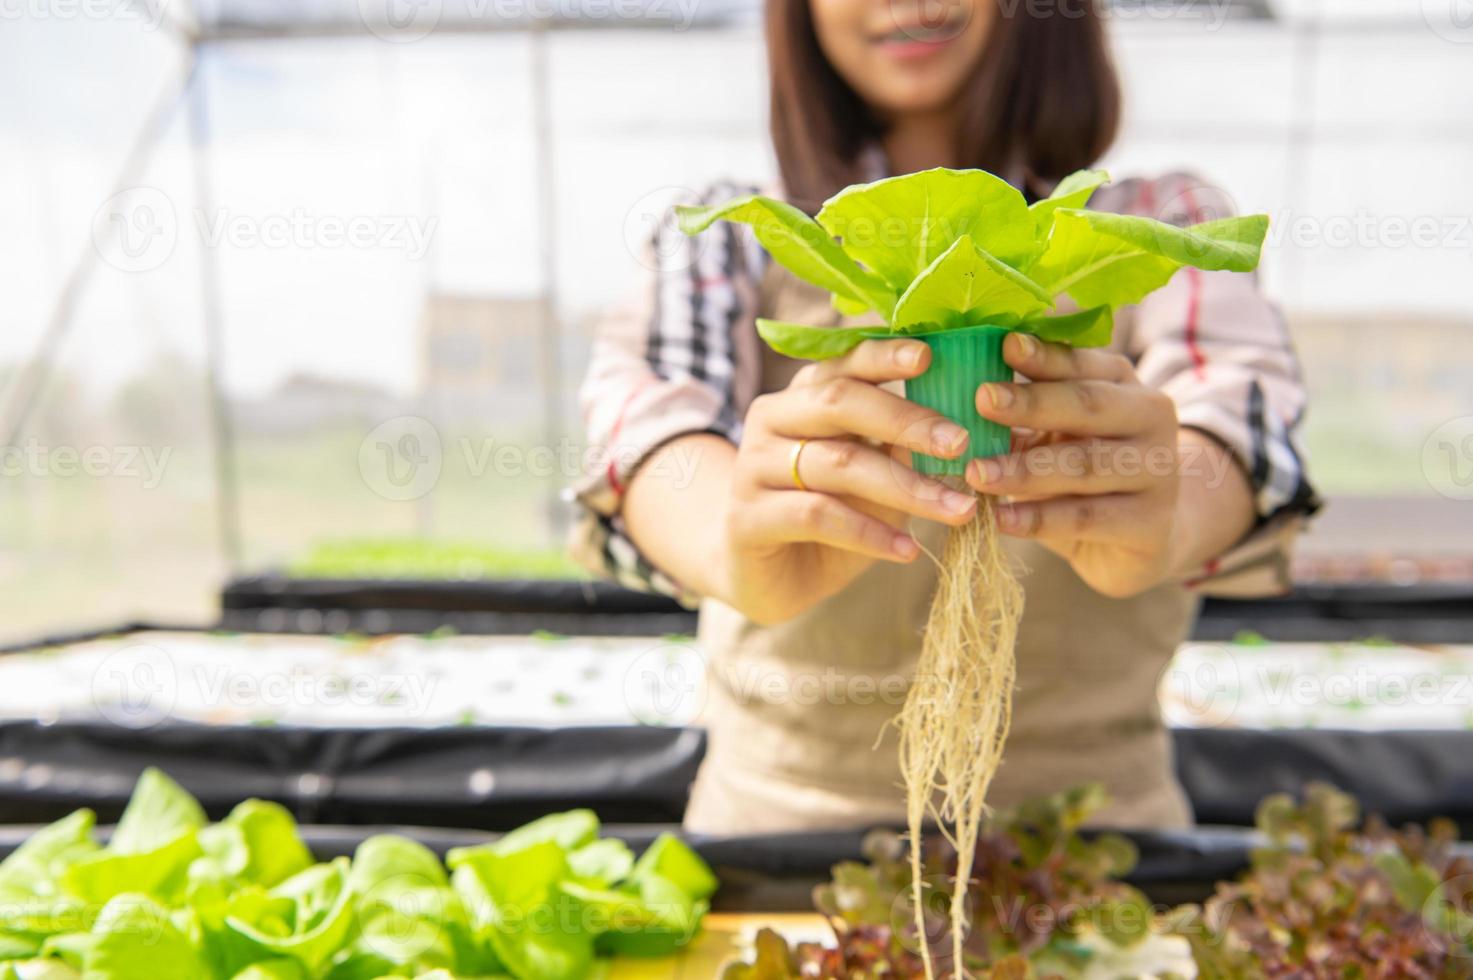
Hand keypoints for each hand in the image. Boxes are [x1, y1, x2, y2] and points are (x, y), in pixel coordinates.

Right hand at [719, 339, 978, 623]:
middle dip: (906, 420)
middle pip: (839, 403)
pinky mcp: (748, 517)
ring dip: (906, 487)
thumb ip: (896, 451)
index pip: (843, 365)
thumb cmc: (827, 518)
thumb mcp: (868, 480)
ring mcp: (754, 467)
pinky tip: (907, 550)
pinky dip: (869, 533)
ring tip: (958, 510)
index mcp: (800, 397)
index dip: (884, 357)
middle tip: (960, 443)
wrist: (763, 577)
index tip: (929, 356)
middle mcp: (771, 420)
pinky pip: (818, 515)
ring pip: (838, 463)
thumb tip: (955, 432)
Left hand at [965, 333, 1182, 598]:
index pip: (1082, 364)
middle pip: (1088, 406)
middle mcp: (1150, 419)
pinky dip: (1038, 518)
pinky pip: (1085, 518)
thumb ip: (1024, 410)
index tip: (1004, 345)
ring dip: (1025, 469)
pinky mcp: (1149, 523)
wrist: (1143, 536)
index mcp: (1124, 384)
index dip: (1044, 356)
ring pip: (1085, 464)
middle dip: (1032, 403)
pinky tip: (1000, 517)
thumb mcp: (1057, 433)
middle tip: (982, 400)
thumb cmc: (1081, 470)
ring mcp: (1157, 472)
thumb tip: (959, 382)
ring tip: (976, 473)